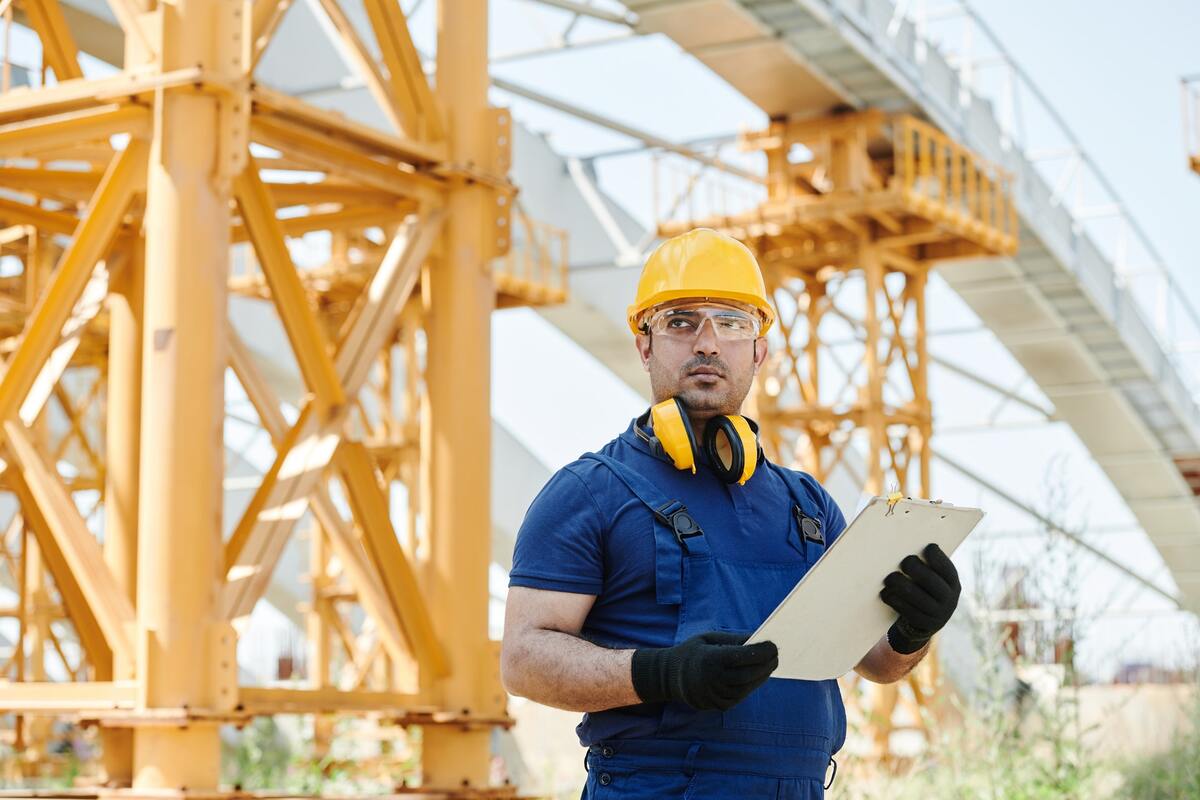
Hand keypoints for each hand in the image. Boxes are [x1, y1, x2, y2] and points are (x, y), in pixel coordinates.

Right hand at [631, 632, 778, 710]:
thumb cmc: (693, 652)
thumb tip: (759, 639)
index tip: (774, 645)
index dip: (761, 652)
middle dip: (766, 664)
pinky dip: (752, 685)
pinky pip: (741, 695)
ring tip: (770, 664)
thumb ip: (734, 640)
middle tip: (777, 655)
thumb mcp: (709, 638)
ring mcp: (716, 696)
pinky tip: (758, 675)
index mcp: (710, 660)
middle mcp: (713, 680)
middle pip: (749, 674)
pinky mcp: (719, 705)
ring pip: (747, 687)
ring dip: (762, 676)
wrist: (669, 677)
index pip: (743, 656)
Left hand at [880, 543, 960, 653]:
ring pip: (916, 596)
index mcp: (953, 584)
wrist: (926, 621)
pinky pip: (907, 611)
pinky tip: (886, 593)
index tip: (927, 547)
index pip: (947, 569)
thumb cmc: (925, 590)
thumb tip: (907, 544)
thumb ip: (927, 566)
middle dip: (916, 568)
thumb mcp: (934, 579)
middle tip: (904, 561)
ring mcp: (938, 614)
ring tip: (889, 577)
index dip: (938, 558)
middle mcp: (949, 599)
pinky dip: (894, 600)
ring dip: (900, 584)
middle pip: (931, 581)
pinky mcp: (924, 624)